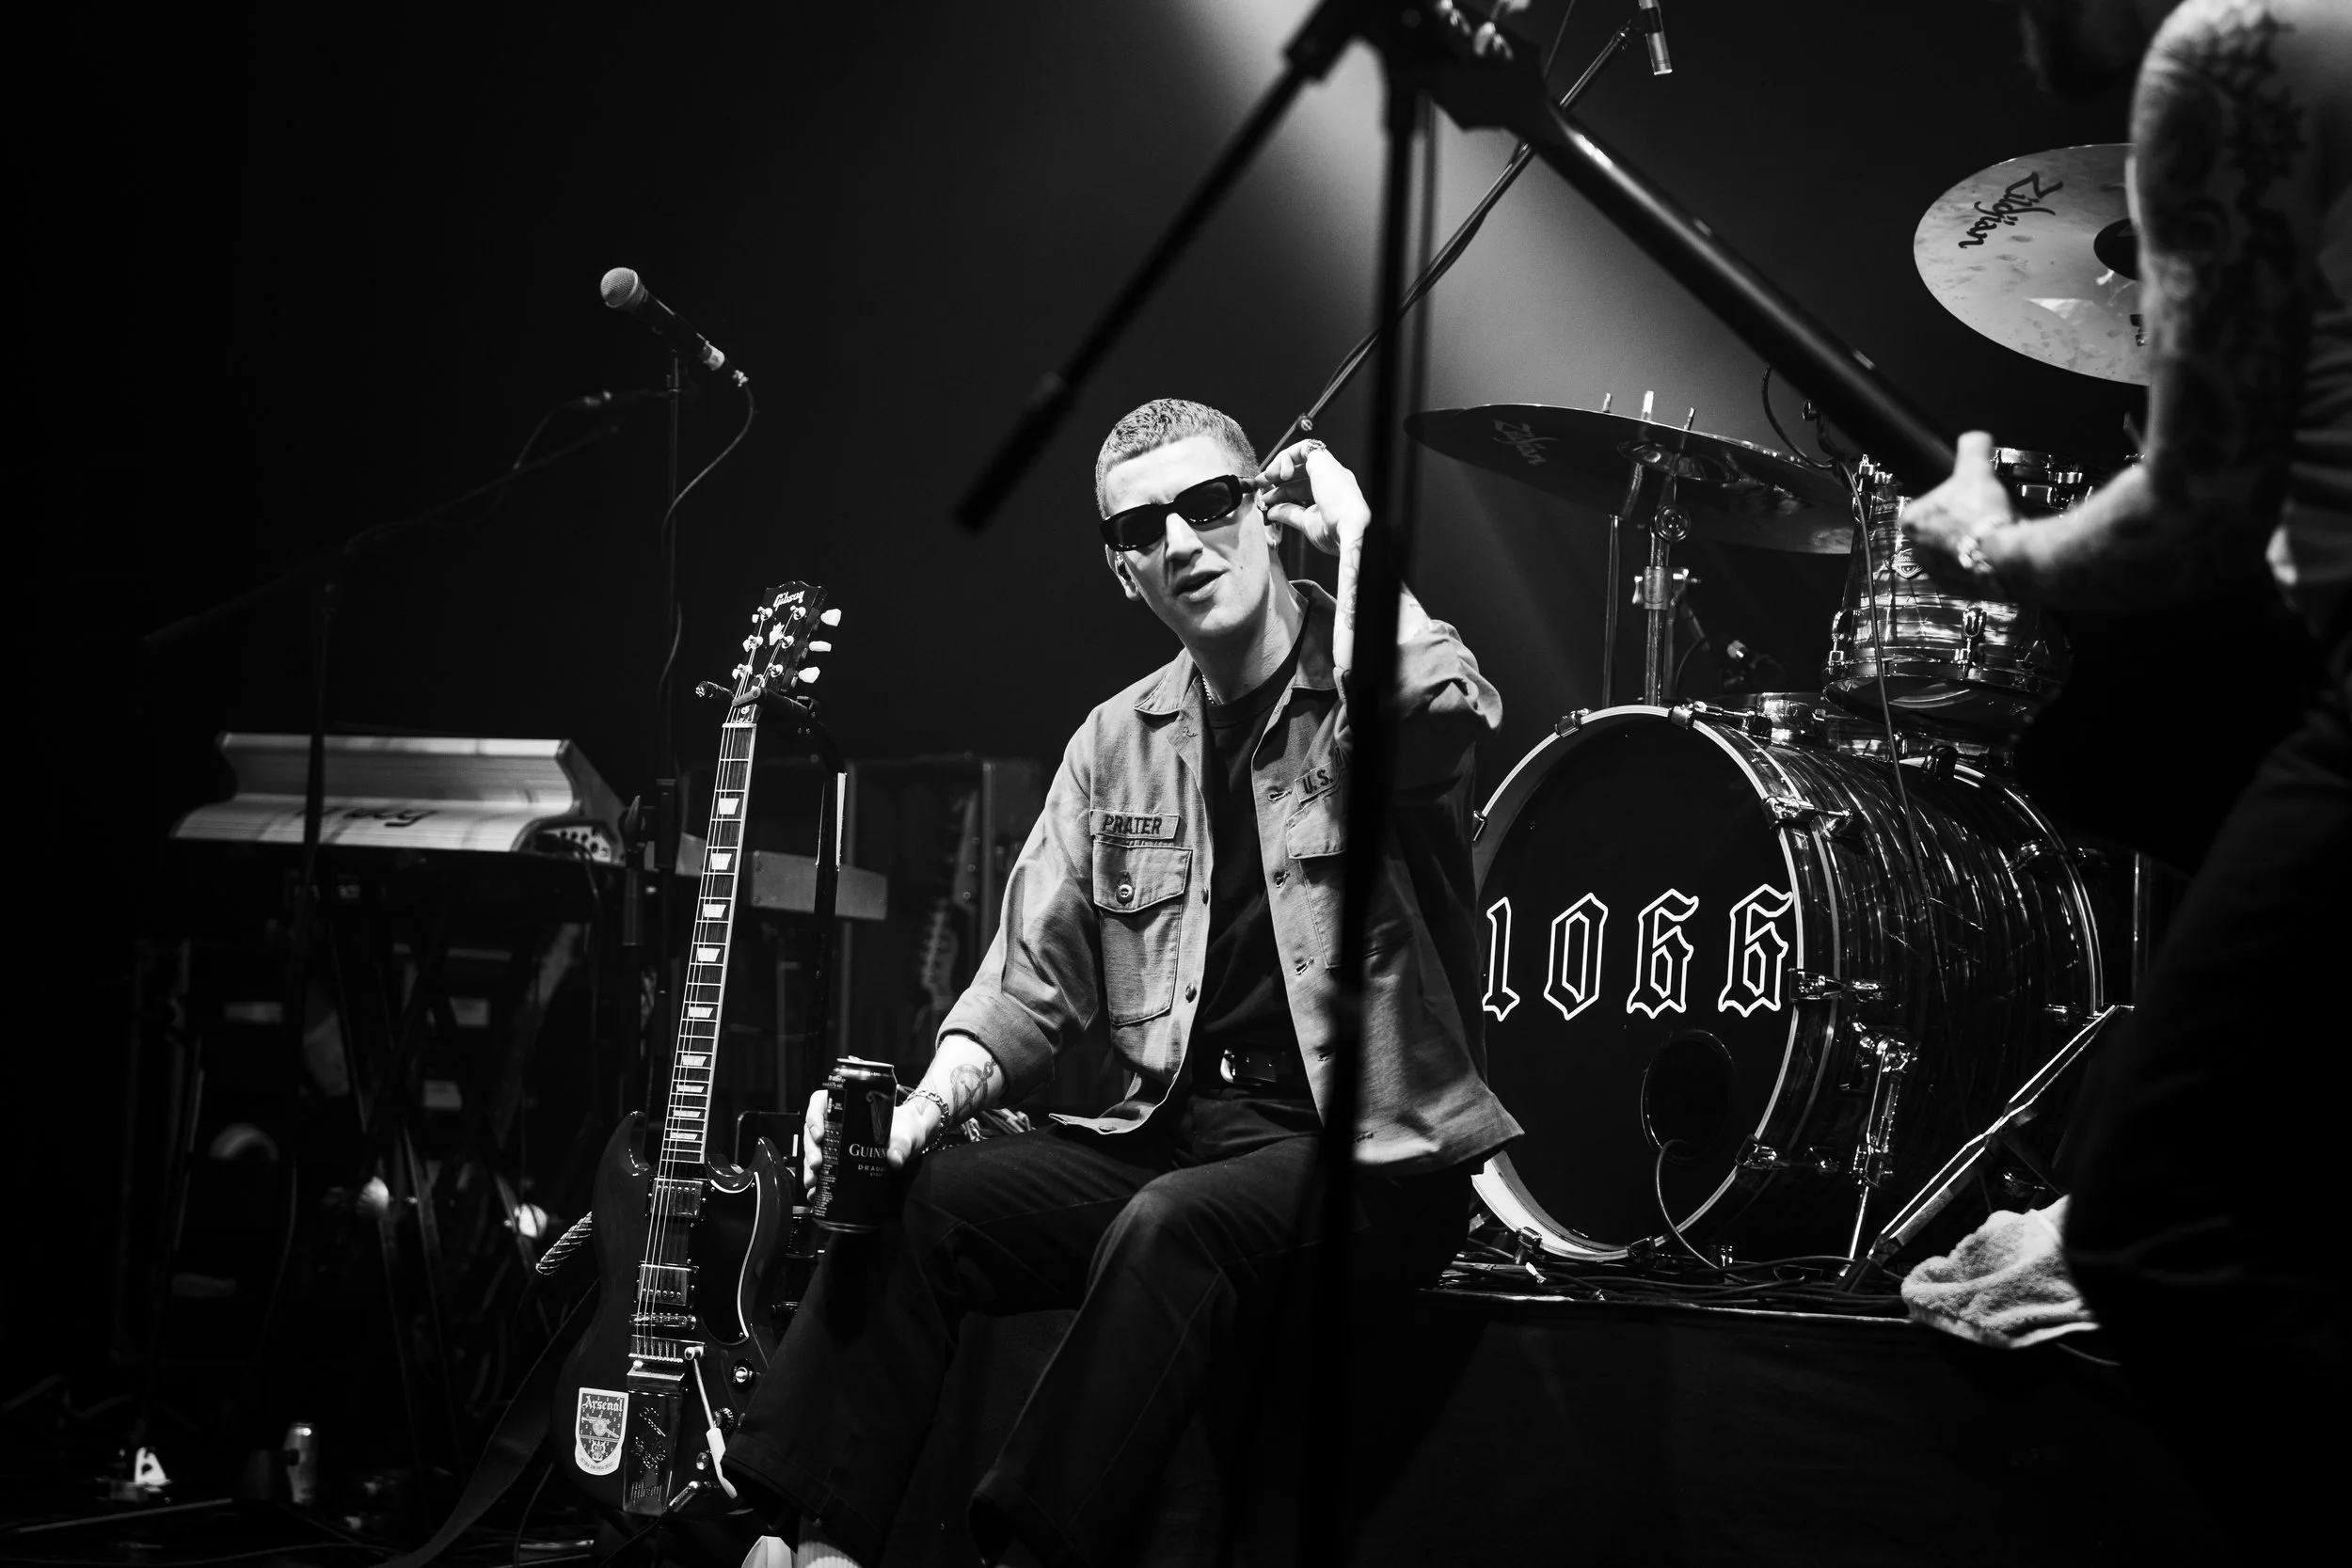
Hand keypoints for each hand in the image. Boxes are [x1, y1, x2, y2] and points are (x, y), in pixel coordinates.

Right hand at [802, 1088, 948, 1188]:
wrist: (912, 1142)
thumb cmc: (907, 1129)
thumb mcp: (907, 1133)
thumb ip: (902, 1143)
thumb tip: (894, 1158)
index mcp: (849, 1106)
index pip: (821, 1102)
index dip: (814, 1116)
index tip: (819, 1134)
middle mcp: (838, 1124)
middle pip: (813, 1130)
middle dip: (811, 1148)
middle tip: (817, 1164)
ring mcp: (837, 1143)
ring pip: (814, 1150)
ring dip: (809, 1166)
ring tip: (813, 1182)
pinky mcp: (840, 1161)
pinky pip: (823, 1169)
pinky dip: (817, 1182)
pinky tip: (814, 1193)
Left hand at [1255, 439, 1369, 557]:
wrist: (1349, 531)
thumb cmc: (1337, 533)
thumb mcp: (1307, 523)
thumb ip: (1290, 514)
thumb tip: (1272, 511)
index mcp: (1332, 496)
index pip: (1304, 488)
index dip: (1283, 492)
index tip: (1267, 500)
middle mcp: (1332, 480)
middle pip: (1301, 472)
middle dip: (1277, 477)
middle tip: (1260, 485)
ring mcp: (1329, 469)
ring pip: (1302, 456)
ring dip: (1279, 465)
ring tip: (1265, 478)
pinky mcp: (1323, 461)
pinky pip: (1303, 448)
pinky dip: (1286, 457)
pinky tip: (1279, 474)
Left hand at [1899, 431, 2018, 597]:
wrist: (2006, 556)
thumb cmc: (1983, 514)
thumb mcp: (1976, 469)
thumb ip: (1972, 447)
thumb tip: (1975, 437)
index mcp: (1911, 522)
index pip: (1926, 505)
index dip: (1950, 499)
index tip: (1967, 497)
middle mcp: (1917, 552)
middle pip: (1939, 529)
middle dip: (1959, 522)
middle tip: (1981, 514)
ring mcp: (1937, 574)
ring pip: (1953, 551)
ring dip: (1969, 543)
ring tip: (1991, 533)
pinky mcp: (1959, 590)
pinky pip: (1968, 572)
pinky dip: (1980, 563)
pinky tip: (1995, 551)